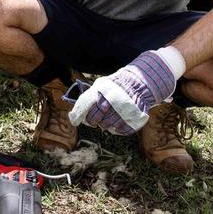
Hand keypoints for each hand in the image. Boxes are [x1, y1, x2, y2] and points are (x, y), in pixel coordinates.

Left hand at [68, 48, 184, 134]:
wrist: (140, 83)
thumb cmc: (115, 86)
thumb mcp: (101, 85)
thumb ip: (87, 98)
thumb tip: (72, 116)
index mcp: (102, 91)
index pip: (85, 107)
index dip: (79, 116)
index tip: (77, 121)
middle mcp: (113, 100)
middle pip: (95, 119)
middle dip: (93, 121)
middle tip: (94, 120)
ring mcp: (125, 110)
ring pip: (107, 126)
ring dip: (105, 125)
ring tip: (107, 119)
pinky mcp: (135, 118)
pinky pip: (121, 130)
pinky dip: (117, 129)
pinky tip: (117, 124)